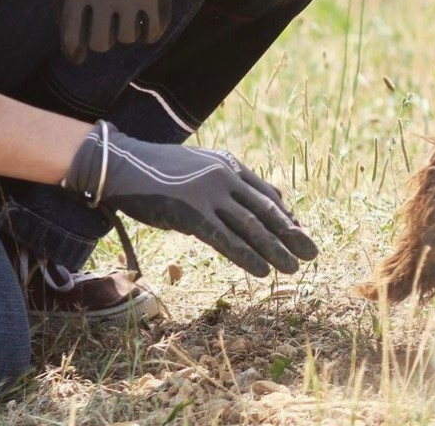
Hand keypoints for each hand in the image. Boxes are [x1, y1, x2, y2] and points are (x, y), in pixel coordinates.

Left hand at [56, 0, 205, 61]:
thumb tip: (61, 22)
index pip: (71, 36)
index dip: (74, 51)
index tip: (78, 57)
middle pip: (100, 43)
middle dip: (103, 39)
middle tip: (110, 27)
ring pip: (128, 38)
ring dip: (128, 31)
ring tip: (130, 15)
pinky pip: (153, 31)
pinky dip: (151, 33)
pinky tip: (150, 25)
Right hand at [63, 122, 317, 276]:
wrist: (123, 165)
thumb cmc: (158, 170)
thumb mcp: (199, 168)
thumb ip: (226, 182)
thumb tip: (249, 200)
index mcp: (228, 164)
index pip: (265, 194)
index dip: (285, 216)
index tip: (300, 234)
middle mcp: (224, 175)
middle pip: (265, 211)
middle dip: (290, 234)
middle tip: (311, 253)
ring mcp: (209, 193)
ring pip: (251, 227)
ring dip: (275, 250)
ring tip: (293, 268)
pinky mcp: (192, 213)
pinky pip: (226, 239)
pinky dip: (247, 257)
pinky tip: (262, 271)